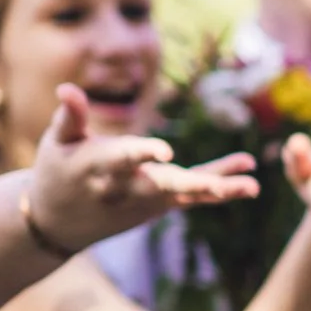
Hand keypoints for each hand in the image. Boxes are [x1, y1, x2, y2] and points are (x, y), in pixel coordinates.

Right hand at [26, 84, 257, 250]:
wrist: (57, 223)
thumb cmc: (57, 173)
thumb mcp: (57, 143)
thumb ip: (70, 116)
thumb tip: (67, 88)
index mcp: (98, 168)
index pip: (123, 160)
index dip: (143, 154)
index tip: (164, 151)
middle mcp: (127, 187)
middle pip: (162, 186)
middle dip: (190, 184)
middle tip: (218, 186)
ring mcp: (147, 200)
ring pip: (186, 195)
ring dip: (220, 190)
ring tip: (253, 187)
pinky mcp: (161, 205)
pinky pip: (194, 198)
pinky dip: (221, 189)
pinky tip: (251, 181)